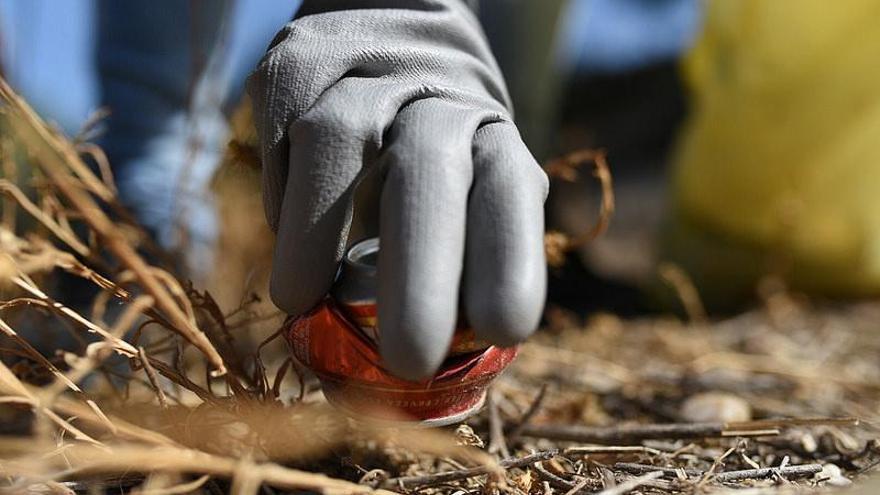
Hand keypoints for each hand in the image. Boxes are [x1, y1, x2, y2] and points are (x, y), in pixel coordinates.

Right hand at [248, 0, 547, 379]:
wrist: (395, 20)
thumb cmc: (433, 137)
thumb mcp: (471, 182)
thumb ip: (457, 252)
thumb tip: (427, 365)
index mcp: (491, 134)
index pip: (507, 193)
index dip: (506, 259)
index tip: (503, 331)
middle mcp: (434, 93)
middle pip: (428, 170)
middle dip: (420, 270)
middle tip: (408, 356)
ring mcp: (362, 70)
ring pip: (333, 140)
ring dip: (312, 231)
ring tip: (298, 299)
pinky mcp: (296, 59)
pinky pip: (278, 130)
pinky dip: (276, 195)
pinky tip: (285, 235)